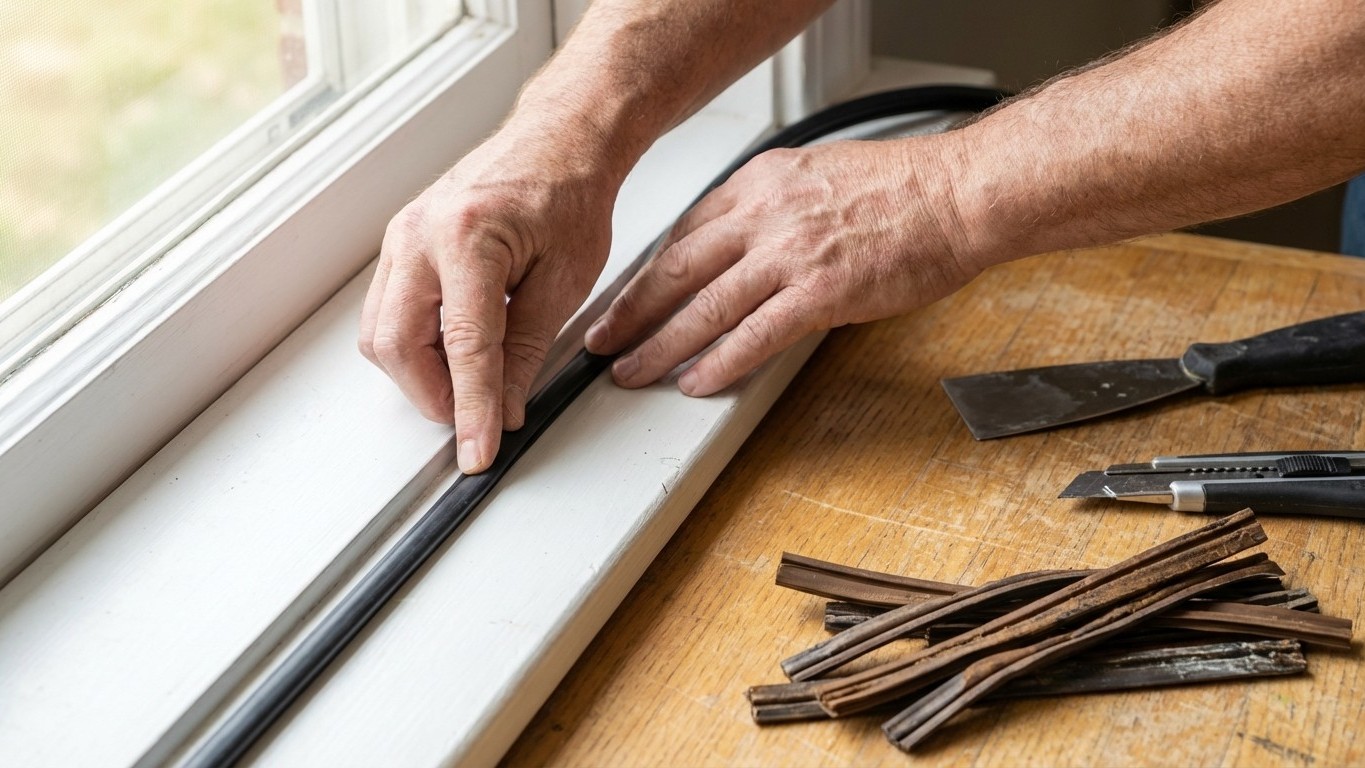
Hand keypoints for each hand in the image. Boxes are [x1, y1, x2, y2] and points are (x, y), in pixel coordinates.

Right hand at [360, 124, 620, 472]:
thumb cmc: (568, 194)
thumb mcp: (565, 282)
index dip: (471, 408)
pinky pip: (387, 311)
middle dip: (432, 395)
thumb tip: (505, 408)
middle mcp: (419, 234)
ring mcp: (401, 237)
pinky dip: (416, 345)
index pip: (464, 346)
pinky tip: (456, 348)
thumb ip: (529, 350)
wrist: (557, 143)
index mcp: (469, 236)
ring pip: (381, 333)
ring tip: (472, 380)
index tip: (478, 449)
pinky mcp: (399, 246)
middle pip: (396, 344)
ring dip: (420, 373)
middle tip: (475, 419)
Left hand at [584, 136, 979, 394]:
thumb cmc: (902, 189)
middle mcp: (764, 214)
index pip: (686, 233)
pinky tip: (694, 383)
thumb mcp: (818, 176)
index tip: (631, 298)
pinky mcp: (820, 292)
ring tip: (630, 372)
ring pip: (704, 307)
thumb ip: (773, 209)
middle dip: (631, 312)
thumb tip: (743, 245)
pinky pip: (755, 335)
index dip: (650, 273)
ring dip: (659, 346)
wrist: (955, 194)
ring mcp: (789, 254)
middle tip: (601, 341)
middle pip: (676, 269)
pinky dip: (719, 362)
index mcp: (760, 183)